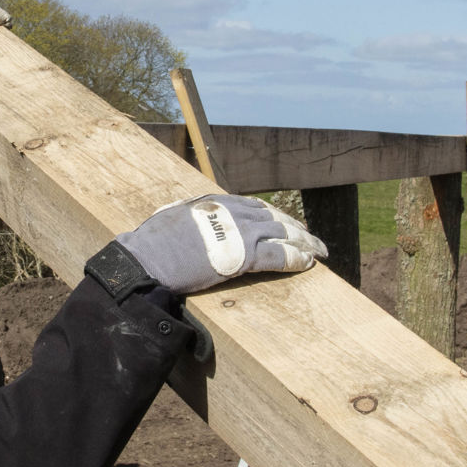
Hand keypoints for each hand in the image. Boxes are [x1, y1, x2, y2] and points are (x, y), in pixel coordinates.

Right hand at [112, 195, 325, 294]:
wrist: (147, 259)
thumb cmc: (152, 243)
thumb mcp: (173, 217)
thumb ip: (190, 217)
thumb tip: (188, 219)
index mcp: (217, 202)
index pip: (255, 206)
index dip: (274, 216)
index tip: (285, 224)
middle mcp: (233, 212)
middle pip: (275, 218)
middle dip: (296, 229)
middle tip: (312, 239)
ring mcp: (240, 232)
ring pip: (283, 234)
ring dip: (304, 243)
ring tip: (319, 251)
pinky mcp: (243, 256)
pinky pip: (278, 256)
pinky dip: (296, 259)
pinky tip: (307, 263)